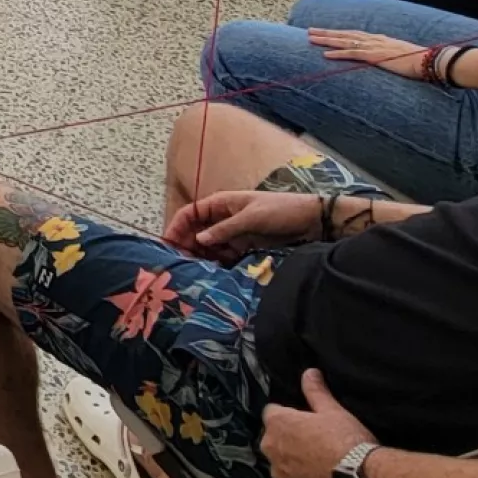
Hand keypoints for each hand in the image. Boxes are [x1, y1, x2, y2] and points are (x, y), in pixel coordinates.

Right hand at [161, 190, 323, 262]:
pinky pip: (224, 255)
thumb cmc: (280, 210)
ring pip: (208, 245)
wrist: (310, 220)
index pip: (190, 213)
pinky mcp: (244, 246)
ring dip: (201, 257)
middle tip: (178, 264)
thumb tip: (199, 240)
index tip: (167, 244)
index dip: (177, 226)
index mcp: (222, 203)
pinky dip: (217, 263)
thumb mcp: (251, 218)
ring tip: (192, 272)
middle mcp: (223, 218)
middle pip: (196, 231)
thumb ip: (224, 229)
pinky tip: (212, 273)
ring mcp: (233, 233)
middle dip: (186, 245)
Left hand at [263, 370, 377, 477]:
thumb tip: (309, 372)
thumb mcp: (333, 411)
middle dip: (288, 438)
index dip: (288, 414)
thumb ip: (316, 392)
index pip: (272, 412)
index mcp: (278, 424)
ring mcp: (279, 475)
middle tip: (314, 440)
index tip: (304, 418)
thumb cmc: (345, 441)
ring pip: (281, 463)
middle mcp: (271, 450)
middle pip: (274, 439)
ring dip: (292, 461)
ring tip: (318, 462)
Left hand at [305, 29, 437, 80]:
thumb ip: (388, 56)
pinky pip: (353, 54)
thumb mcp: (399, 56)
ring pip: (345, 41)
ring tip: (311, 38)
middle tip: (309, 31)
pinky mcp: (375, 56)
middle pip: (345, 34)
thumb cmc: (417, 61)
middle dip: (327, 33)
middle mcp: (374, 40)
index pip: (354, 35)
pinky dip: (338, 53)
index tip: (325, 32)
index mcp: (379, 40)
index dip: (339, 33)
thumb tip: (382, 60)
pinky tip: (325, 54)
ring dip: (327, 40)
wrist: (429, 61)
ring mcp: (374, 47)